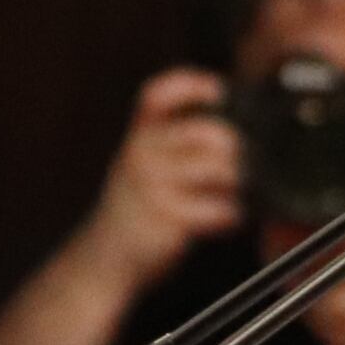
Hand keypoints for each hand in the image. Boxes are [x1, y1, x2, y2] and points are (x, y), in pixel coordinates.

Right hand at [81, 69, 241, 281]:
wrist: (103, 258)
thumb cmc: (134, 209)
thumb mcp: (140, 165)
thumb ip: (172, 144)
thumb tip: (232, 131)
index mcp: (137, 136)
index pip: (157, 95)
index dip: (190, 85)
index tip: (218, 90)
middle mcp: (142, 154)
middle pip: (205, 132)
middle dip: (233, 147)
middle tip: (240, 162)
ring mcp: (153, 185)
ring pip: (218, 169)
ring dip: (237, 183)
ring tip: (233, 195)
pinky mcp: (167, 217)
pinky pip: (218, 208)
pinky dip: (231, 214)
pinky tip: (227, 218)